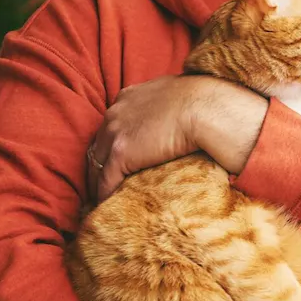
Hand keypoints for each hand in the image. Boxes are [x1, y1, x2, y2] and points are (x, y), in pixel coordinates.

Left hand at [87, 74, 267, 201]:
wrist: (204, 108)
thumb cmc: (201, 101)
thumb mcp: (176, 94)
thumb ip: (167, 103)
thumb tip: (181, 114)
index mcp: (128, 98)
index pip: (111, 125)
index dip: (113, 143)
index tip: (119, 158)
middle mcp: (115, 113)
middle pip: (99, 144)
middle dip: (100, 164)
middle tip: (106, 182)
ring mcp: (114, 132)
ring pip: (96, 164)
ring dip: (98, 182)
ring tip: (105, 198)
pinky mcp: (120, 153)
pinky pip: (105, 181)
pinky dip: (105, 194)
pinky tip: (109, 206)